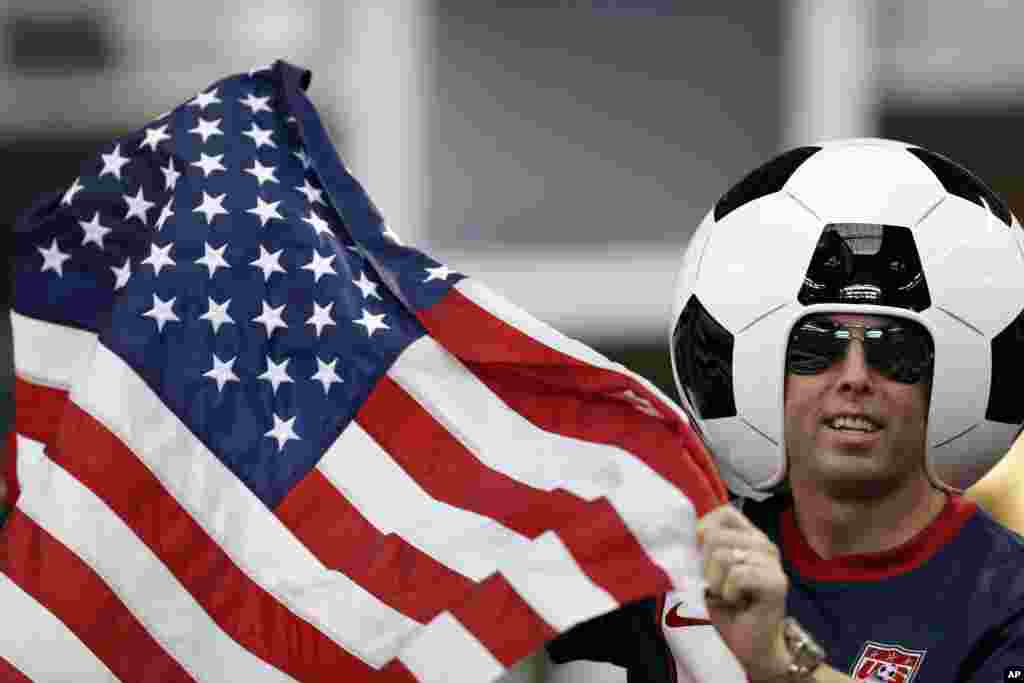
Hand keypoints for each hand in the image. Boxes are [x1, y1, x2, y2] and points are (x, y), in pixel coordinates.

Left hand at [696, 503, 791, 680]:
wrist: (745, 647)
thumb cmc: (722, 610)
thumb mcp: (702, 573)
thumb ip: (696, 550)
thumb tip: (677, 535)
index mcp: (747, 536)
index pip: (722, 513)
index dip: (703, 534)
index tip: (703, 563)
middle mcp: (763, 543)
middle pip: (714, 536)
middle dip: (705, 567)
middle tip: (718, 588)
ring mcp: (772, 561)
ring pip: (723, 555)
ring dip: (716, 583)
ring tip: (728, 597)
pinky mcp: (777, 582)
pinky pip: (737, 575)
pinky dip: (729, 593)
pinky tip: (739, 604)